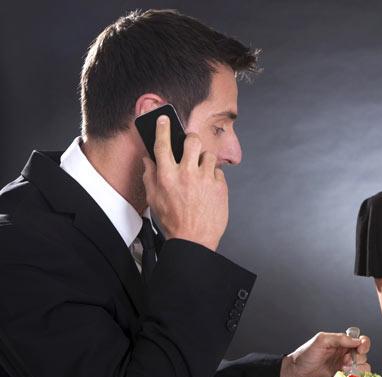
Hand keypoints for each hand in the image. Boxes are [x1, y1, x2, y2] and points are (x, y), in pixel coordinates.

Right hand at [142, 115, 227, 250]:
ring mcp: (205, 179)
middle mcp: (187, 174)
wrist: (194, 240)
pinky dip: (213, 176)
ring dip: (204, 161)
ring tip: (200, 174)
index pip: (163, 144)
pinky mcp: (220, 186)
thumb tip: (148, 160)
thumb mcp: (154, 200)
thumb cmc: (174, 222)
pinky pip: (218, 171)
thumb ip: (150, 176)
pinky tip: (207, 188)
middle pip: (192, 141)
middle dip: (191, 140)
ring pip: (208, 155)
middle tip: (190, 147)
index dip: (163, 128)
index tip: (164, 120)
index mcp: (167, 176)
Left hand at [280, 332, 370, 376]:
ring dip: (358, 367)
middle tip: (347, 360)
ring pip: (362, 366)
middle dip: (359, 357)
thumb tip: (356, 340)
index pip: (359, 340)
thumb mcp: (321, 340)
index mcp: (341, 342)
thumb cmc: (305, 354)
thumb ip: (339, 338)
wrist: (295, 373)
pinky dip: (355, 376)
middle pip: (363, 354)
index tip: (360, 348)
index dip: (364, 344)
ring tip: (345, 368)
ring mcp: (344, 367)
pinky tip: (344, 374)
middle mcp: (344, 354)